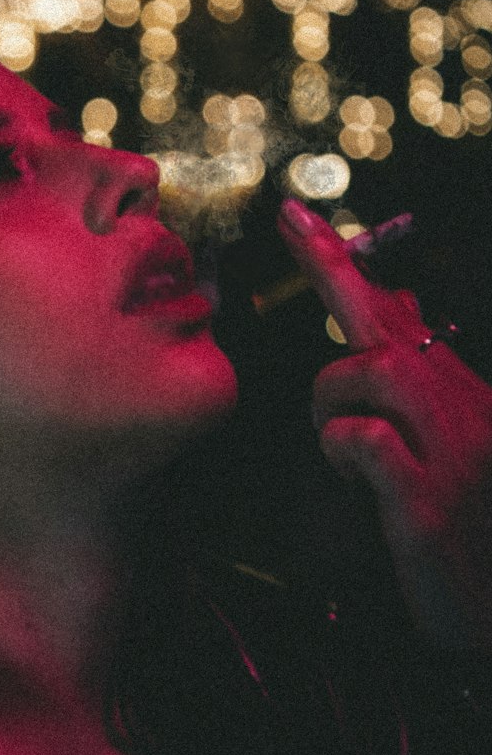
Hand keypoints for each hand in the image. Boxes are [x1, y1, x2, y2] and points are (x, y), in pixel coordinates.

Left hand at [277, 198, 491, 655]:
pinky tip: (354, 478)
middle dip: (332, 267)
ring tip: (338, 442)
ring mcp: (452, 452)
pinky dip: (342, 448)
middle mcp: (466, 410)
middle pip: (386, 322)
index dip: (347, 264)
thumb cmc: (466, 536)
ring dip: (332, 394)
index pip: (401, 313)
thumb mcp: (445, 453)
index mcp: (463, 397)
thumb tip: (386, 312)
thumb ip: (413, 393)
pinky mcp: (428, 501)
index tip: (298, 218)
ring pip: (372, 370)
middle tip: (289, 221)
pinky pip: (364, 439)